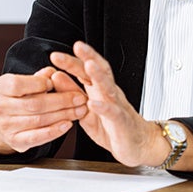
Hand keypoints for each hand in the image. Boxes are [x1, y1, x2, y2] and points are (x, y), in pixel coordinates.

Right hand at [0, 66, 87, 153]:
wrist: (3, 120)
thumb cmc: (19, 95)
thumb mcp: (25, 81)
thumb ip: (40, 76)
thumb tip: (53, 72)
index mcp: (0, 87)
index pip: (19, 84)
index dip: (39, 83)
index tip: (56, 81)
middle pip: (34, 104)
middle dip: (62, 101)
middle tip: (80, 98)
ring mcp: (6, 126)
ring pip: (39, 120)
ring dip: (63, 115)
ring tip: (79, 110)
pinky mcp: (15, 141)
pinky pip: (37, 137)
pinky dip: (54, 131)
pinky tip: (67, 124)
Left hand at [50, 42, 168, 166]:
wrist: (137, 144)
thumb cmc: (111, 127)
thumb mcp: (85, 110)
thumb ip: (71, 93)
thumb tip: (55, 76)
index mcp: (98, 89)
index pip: (85, 70)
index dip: (72, 61)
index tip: (55, 56)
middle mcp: (109, 93)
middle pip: (100, 70)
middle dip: (89, 57)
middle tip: (77, 46)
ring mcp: (117, 105)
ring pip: (109, 86)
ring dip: (99, 75)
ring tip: (89, 65)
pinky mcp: (122, 121)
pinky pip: (113, 112)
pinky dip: (103, 107)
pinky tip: (94, 103)